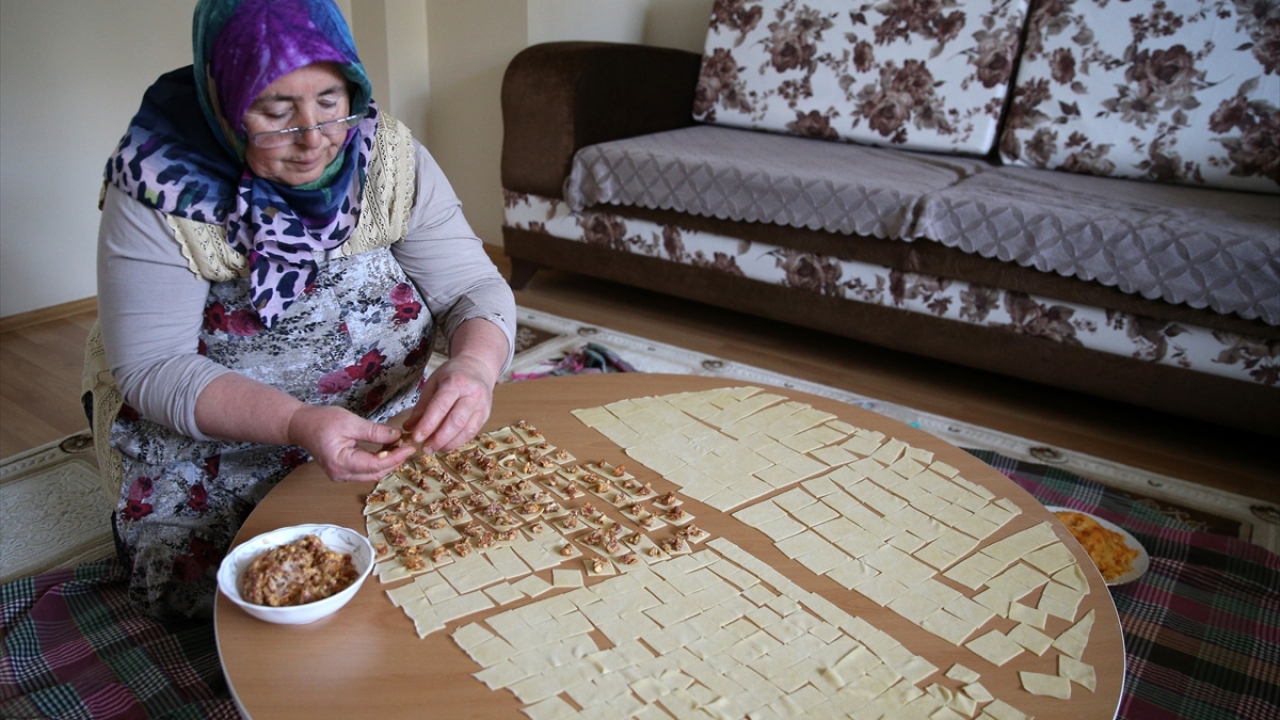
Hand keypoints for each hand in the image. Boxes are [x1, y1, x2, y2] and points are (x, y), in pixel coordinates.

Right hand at [286, 404, 414, 481]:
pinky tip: (386, 449)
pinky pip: (365, 470)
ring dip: (387, 462)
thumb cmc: (322, 421)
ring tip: (399, 446)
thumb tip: (397, 436)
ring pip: (372, 474)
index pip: (375, 465)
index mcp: (341, 463)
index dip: (395, 457)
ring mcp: (341, 475)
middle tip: (408, 446)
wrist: (301, 425)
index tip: (410, 447)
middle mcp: (341, 474)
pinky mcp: (343, 471)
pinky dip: (378, 461)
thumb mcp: (351, 422)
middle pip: (375, 473)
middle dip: (394, 461)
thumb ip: (374, 431)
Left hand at [403, 355, 496, 453]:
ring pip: (466, 431)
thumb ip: (422, 406)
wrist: (478, 368)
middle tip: (424, 448)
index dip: (428, 424)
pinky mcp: (486, 415)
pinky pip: (472, 433)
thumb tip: (409, 427)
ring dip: (448, 444)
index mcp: (456, 382)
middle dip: (438, 438)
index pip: (441, 406)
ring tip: (434, 449)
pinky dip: (458, 442)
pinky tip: (446, 445)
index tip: (416, 437)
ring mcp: (482, 406)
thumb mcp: (433, 383)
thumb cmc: (452, 375)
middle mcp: (472, 394)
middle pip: (455, 421)